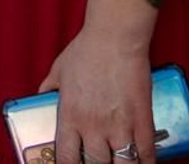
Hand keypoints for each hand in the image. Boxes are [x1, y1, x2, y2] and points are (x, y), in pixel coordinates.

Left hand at [38, 19, 156, 163]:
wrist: (115, 37)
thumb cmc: (86, 50)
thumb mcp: (58, 70)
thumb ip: (49, 88)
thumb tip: (41, 97)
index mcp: (69, 115)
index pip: (66, 157)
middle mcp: (93, 126)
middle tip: (99, 161)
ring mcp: (120, 125)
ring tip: (118, 162)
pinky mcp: (143, 120)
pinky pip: (147, 153)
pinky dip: (146, 163)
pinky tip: (143, 163)